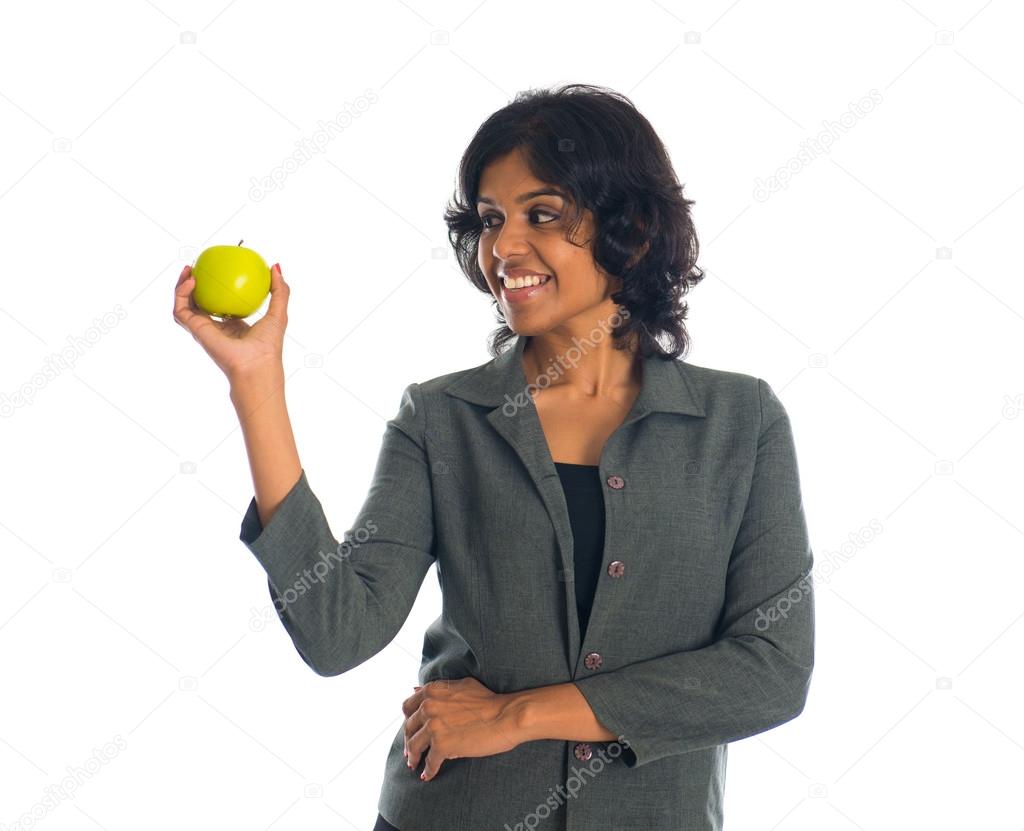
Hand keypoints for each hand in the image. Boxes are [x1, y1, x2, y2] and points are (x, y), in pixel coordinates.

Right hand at [172, 262, 289, 381]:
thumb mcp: (278, 313)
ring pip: (184, 305)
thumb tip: (275, 266)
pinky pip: (181, 310)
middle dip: (193, 285)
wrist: (256, 365)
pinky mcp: (196, 331)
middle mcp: (215, 327)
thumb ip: (280, 291)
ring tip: (188, 270)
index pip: (220, 303)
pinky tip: (191, 281)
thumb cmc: (269, 345)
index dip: (215, 287)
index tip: (218, 270)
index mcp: (233, 325)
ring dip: (181, 287)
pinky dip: (181, 294)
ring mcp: (204, 330)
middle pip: (198, 302)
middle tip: (197, 267)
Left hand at [402, 677, 522, 781]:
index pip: (408, 707)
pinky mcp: (442, 745)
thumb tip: (416, 690)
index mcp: (432, 691)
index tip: (412, 730)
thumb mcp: (462, 686)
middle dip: (408, 740)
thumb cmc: (489, 701)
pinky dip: (428, 770)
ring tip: (415, 764)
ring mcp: (434, 726)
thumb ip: (439, 690)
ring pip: (413, 746)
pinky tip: (428, 775)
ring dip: (413, 757)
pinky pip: (429, 762)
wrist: (506, 716)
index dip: (408, 720)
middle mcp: (428, 706)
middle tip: (411, 751)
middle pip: (408, 728)